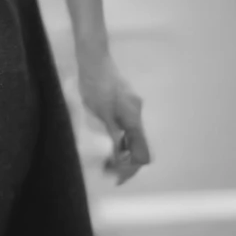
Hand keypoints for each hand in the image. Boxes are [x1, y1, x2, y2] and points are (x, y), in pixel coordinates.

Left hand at [78, 49, 150, 184]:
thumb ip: (113, 134)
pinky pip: (127, 126)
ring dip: (122, 150)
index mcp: (133, 118)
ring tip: (104, 159)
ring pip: (132, 136)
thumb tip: (119, 156)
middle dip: (126, 162)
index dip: (130, 169)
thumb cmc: (95, 84)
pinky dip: (120, 138)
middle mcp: (137, 113)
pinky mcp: (125, 101)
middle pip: (139, 146)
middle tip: (106, 169)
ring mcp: (132, 106)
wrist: (93, 58)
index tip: (115, 177)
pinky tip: (106, 141)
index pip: (142, 153)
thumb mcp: (101, 112)